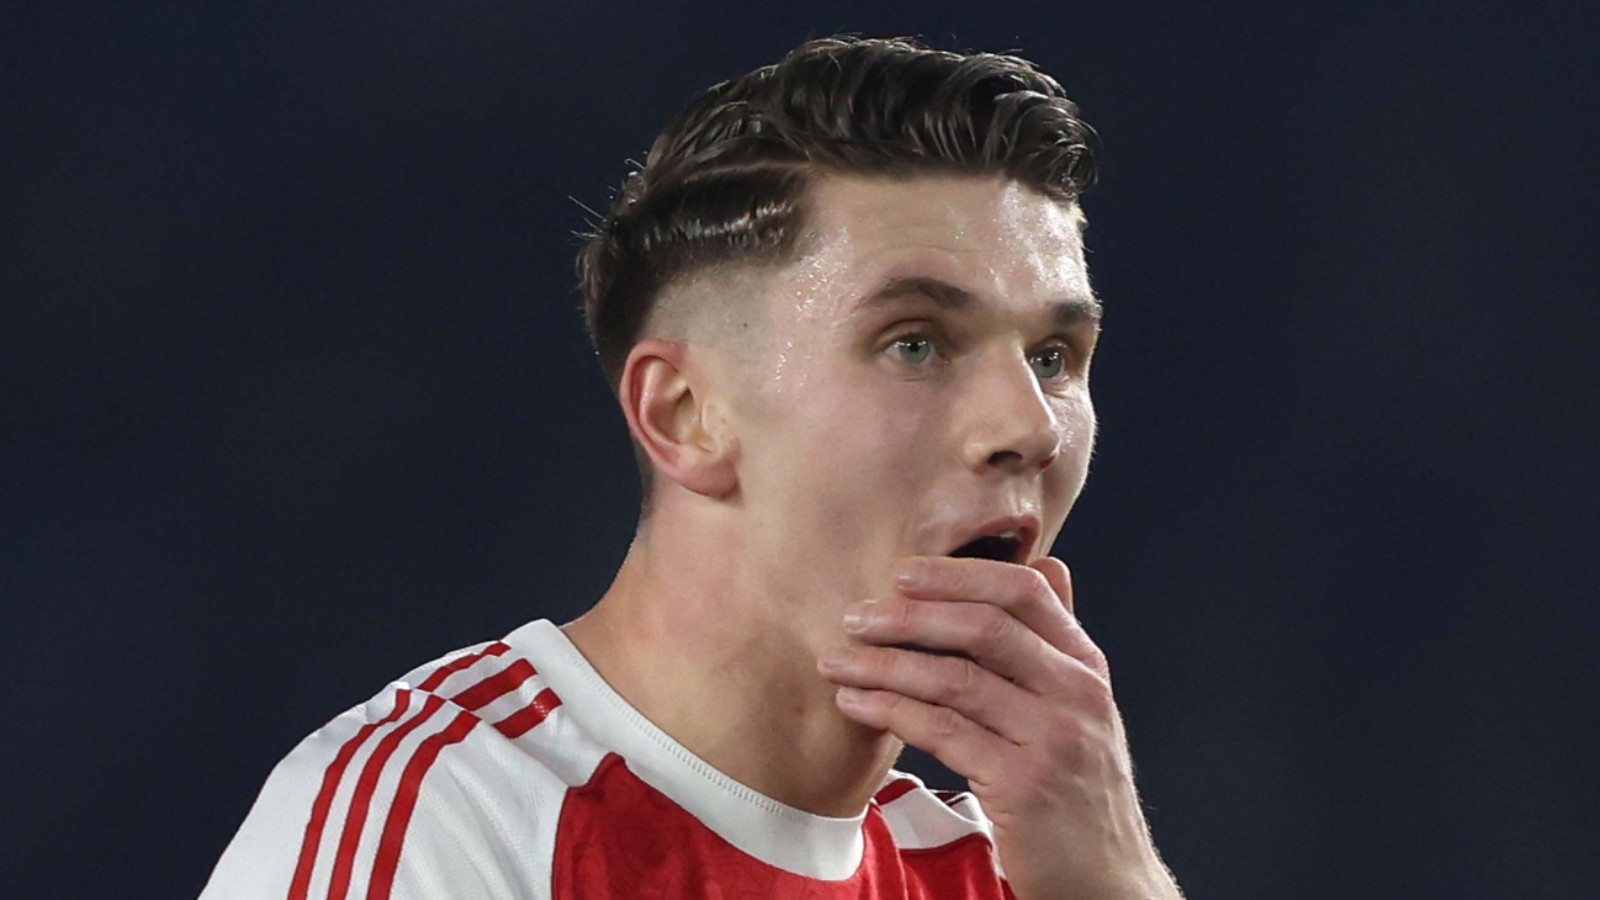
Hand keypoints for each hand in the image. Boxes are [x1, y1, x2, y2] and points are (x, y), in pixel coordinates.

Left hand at [816, 556, 1180, 899]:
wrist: (1106, 879)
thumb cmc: (1078, 792)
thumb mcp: (1082, 708)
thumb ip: (1056, 642)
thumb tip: (1048, 565)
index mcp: (1086, 666)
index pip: (1026, 592)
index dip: (959, 575)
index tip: (903, 572)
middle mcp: (1075, 694)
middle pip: (985, 627)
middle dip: (910, 615)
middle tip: (855, 616)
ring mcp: (1052, 738)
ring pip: (955, 677)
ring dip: (885, 664)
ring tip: (838, 661)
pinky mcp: (1022, 783)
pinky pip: (942, 731)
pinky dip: (891, 710)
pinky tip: (857, 704)